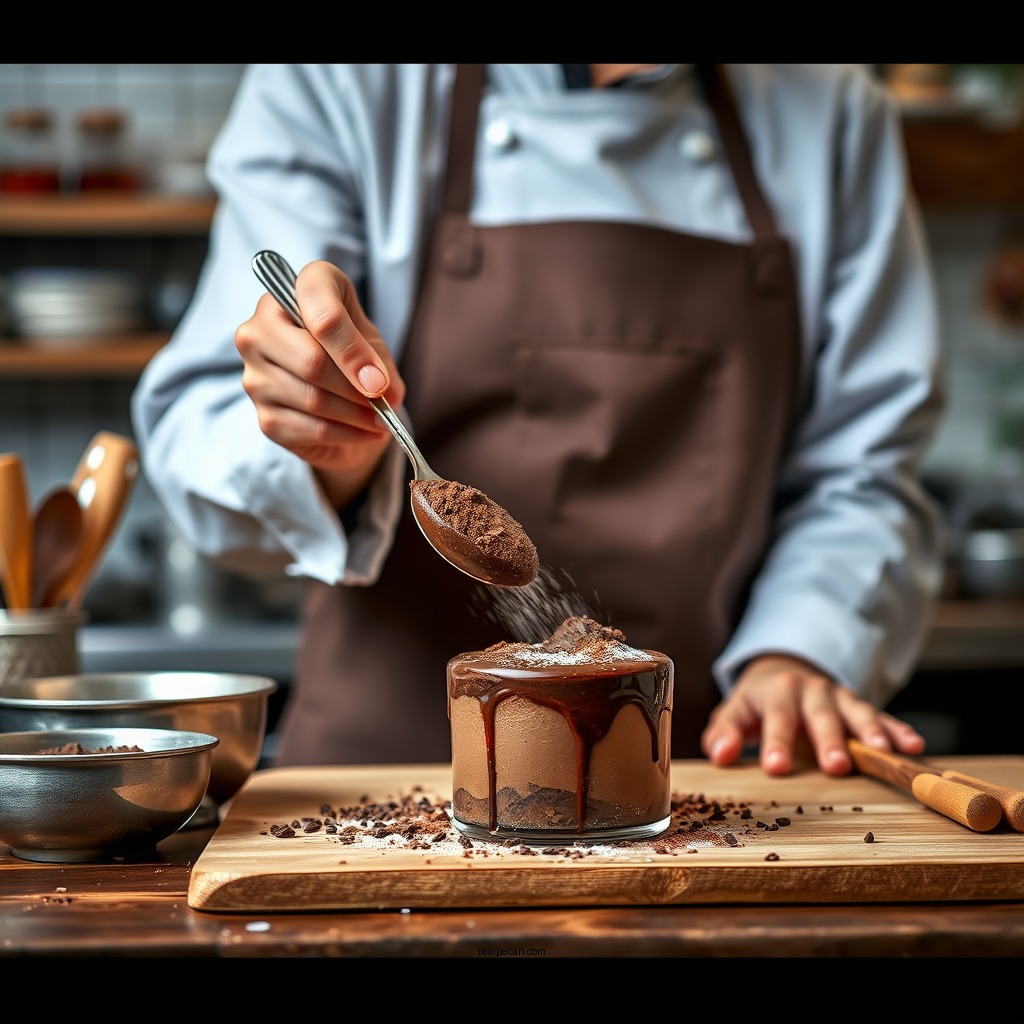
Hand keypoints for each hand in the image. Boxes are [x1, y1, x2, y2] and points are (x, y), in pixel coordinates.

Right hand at [235, 259, 405, 507]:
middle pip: (311, 362)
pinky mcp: (264, 415)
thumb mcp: (372, 345)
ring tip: (381, 419)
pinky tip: (364, 432)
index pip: (320, 315)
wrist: (340, 395)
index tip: (379, 382)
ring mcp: (255, 373)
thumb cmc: (355, 357)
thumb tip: (376, 388)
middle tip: (384, 403)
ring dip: (356, 416)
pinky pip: (309, 429)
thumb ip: (374, 359)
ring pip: (312, 399)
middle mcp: (261, 326)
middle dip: (355, 389)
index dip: (353, 351)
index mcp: (296, 289)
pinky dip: (346, 434)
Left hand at [700, 653, 925, 775]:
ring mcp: (838, 697)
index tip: (775, 767)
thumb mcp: (734, 713)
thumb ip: (723, 734)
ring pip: (855, 712)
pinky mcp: (859, 707)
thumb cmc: (756, 703)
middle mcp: (810, 691)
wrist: (783, 670)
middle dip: (828, 740)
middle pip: (819, 715)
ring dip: (870, 731)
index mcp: (775, 692)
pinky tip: (914, 746)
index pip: (774, 718)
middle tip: (835, 767)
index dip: (774, 742)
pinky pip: (882, 717)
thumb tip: (721, 755)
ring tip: (881, 752)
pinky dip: (898, 730)